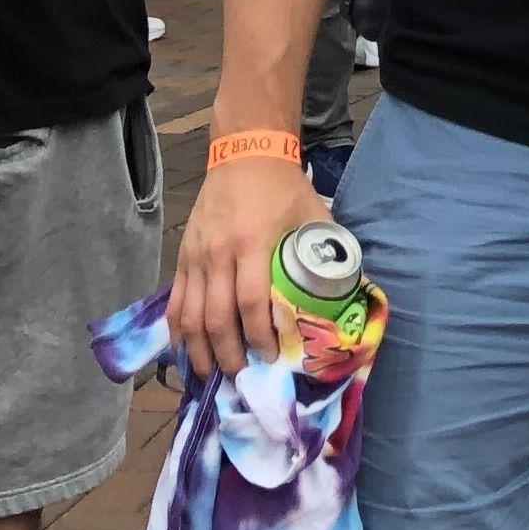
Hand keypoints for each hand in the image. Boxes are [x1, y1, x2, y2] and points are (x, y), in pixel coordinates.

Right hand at [167, 148, 318, 378]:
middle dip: (228, 354)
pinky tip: (185, 352)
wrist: (245, 152)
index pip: (251, 302)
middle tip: (242, 377)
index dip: (260, 336)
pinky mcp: (183, 256)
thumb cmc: (283, 187)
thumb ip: (329, 249)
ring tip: (211, 375)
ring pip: (189, 316)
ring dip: (198, 351)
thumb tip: (353, 289)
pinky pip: (174, 302)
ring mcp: (195, 255)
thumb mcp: (313, 213)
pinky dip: (177, 332)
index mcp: (252, 241)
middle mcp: (218, 252)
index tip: (271, 359)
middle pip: (216, 317)